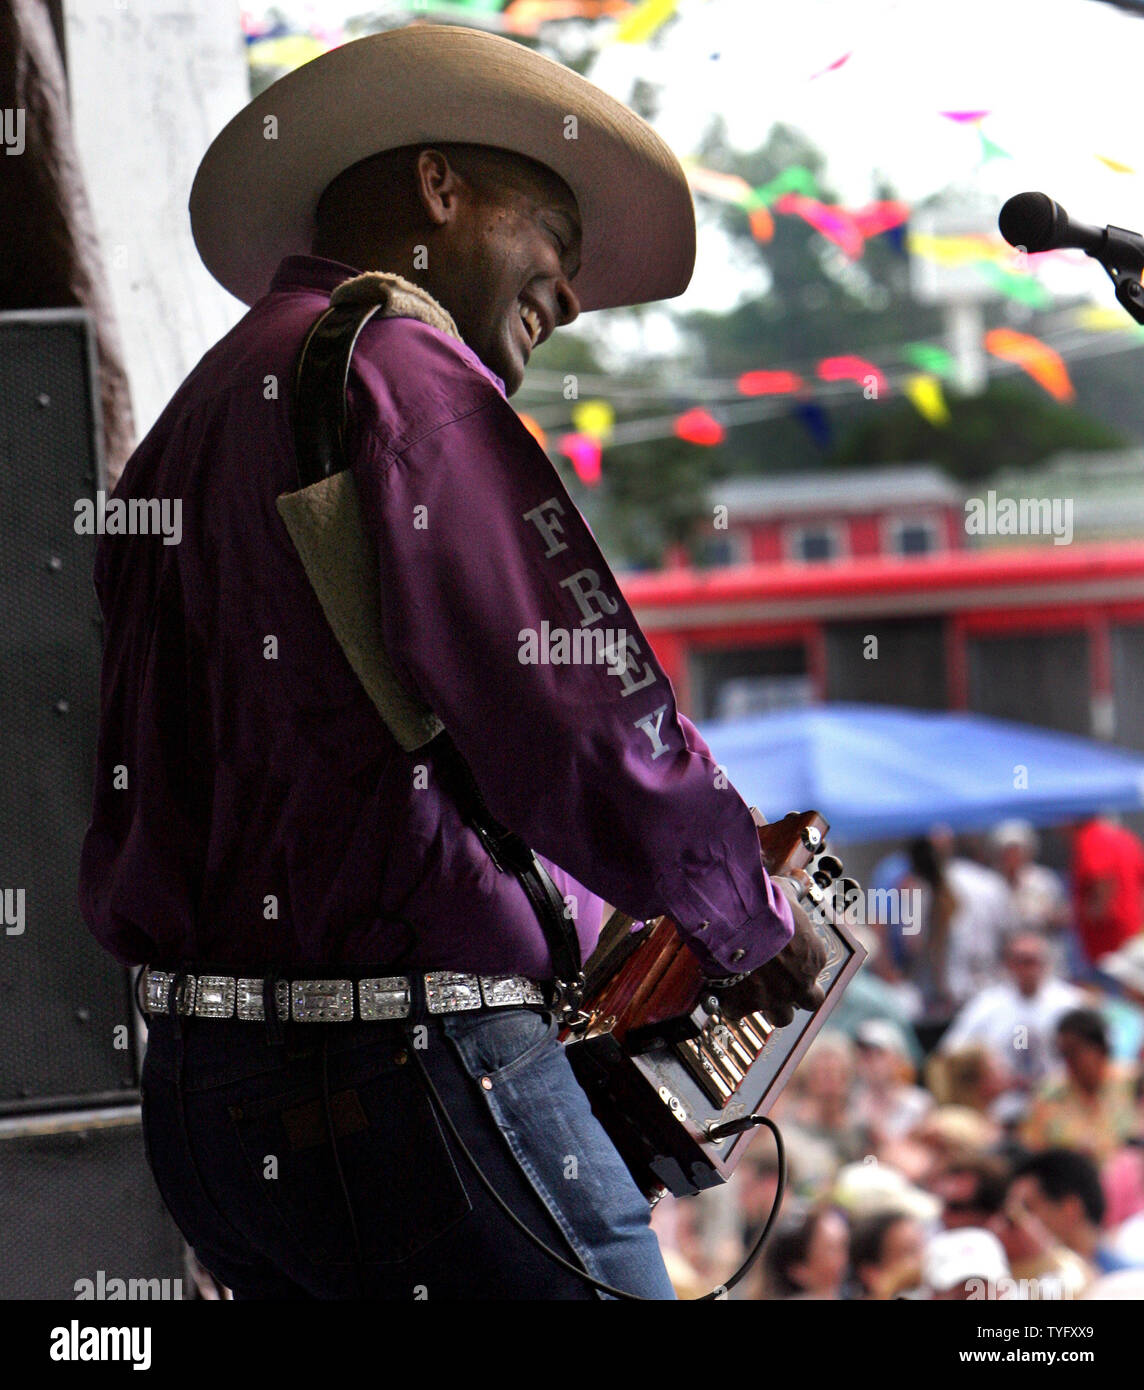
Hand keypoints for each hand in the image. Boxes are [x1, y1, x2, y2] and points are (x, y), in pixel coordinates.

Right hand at [713, 877, 826, 1026]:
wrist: (740, 922)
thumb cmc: (767, 905)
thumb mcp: (786, 894)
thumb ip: (793, 891)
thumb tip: (798, 882)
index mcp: (814, 956)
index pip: (815, 966)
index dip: (801, 962)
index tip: (787, 953)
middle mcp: (800, 983)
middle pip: (809, 1002)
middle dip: (797, 994)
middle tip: (781, 981)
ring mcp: (774, 998)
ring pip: (781, 1017)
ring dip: (770, 1006)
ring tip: (753, 990)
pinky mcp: (745, 1005)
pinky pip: (737, 1013)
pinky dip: (730, 1004)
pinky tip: (722, 992)